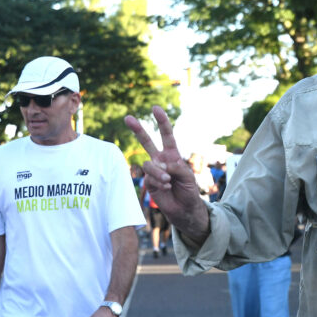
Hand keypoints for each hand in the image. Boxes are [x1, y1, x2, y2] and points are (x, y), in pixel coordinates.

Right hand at [125, 106, 208, 239]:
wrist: (183, 208)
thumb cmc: (188, 190)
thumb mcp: (188, 176)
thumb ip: (176, 167)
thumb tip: (159, 163)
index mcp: (172, 154)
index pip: (166, 135)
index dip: (162, 122)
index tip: (155, 108)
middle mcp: (160, 160)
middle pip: (147, 142)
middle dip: (138, 129)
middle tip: (128, 118)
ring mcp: (153, 171)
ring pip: (149, 164)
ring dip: (159, 172)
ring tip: (168, 180)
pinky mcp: (148, 182)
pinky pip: (149, 177)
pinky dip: (158, 181)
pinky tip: (165, 186)